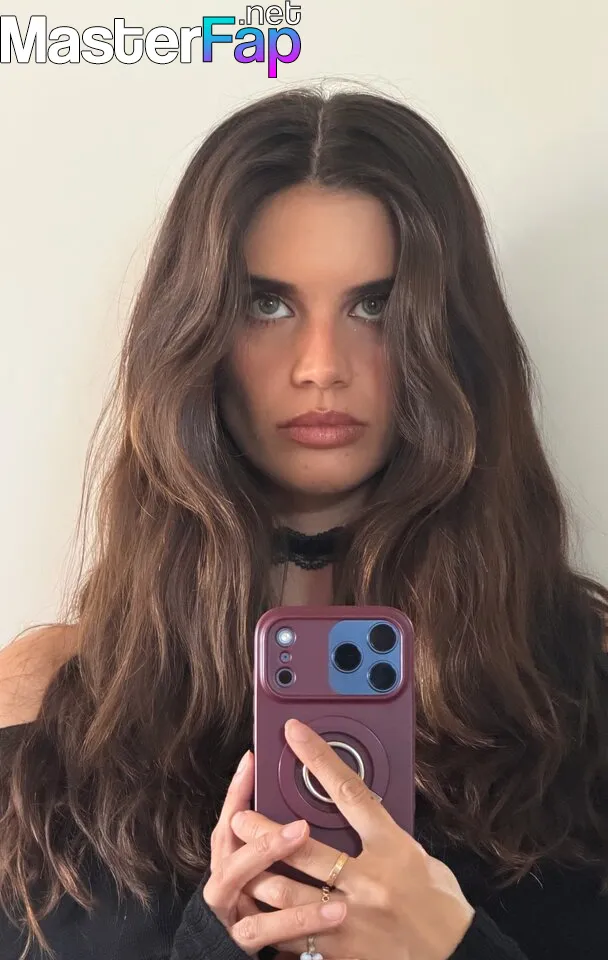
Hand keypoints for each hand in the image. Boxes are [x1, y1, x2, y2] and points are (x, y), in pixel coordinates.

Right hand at [202, 750, 346, 955]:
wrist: (249, 959)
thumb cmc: (267, 909)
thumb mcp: (270, 869)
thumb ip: (281, 843)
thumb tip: (308, 802)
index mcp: (231, 857)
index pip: (231, 817)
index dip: (237, 790)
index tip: (252, 760)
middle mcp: (225, 879)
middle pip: (231, 846)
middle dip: (264, 832)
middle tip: (300, 825)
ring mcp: (231, 910)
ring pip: (245, 883)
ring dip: (274, 859)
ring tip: (306, 842)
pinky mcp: (245, 939)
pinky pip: (268, 930)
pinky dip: (302, 919)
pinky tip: (336, 911)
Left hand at [231, 720, 474, 959]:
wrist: (457, 957)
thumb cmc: (439, 903)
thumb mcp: (416, 854)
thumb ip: (382, 833)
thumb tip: (354, 811)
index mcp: (392, 845)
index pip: (348, 791)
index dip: (318, 758)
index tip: (294, 734)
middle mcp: (370, 879)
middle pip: (304, 846)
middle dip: (265, 831)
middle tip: (242, 819)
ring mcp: (354, 918)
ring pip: (290, 894)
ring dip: (260, 878)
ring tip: (241, 867)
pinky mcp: (345, 951)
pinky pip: (300, 936)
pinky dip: (279, 924)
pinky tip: (262, 915)